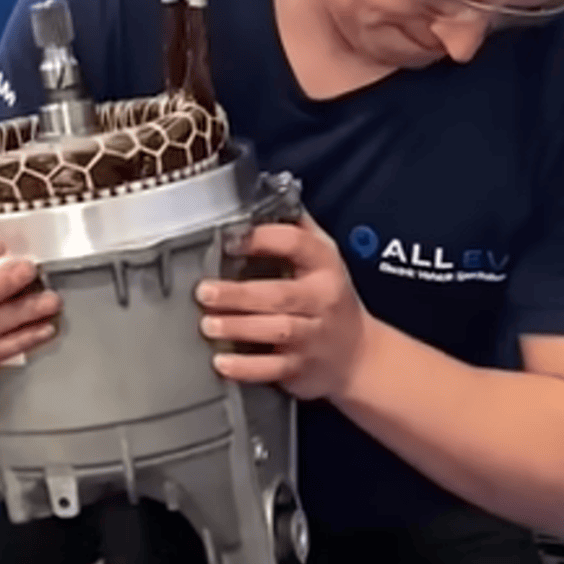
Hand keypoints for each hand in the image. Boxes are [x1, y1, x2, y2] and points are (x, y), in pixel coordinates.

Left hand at [195, 213, 369, 399]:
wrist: (359, 355)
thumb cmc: (331, 299)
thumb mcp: (325, 258)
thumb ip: (298, 229)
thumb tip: (266, 195)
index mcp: (325, 266)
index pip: (297, 244)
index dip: (263, 239)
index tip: (231, 240)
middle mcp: (321, 300)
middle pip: (280, 294)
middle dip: (239, 293)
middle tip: (205, 291)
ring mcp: (313, 336)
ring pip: (276, 330)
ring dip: (239, 327)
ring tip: (208, 323)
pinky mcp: (301, 367)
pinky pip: (272, 369)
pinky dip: (246, 367)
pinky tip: (222, 362)